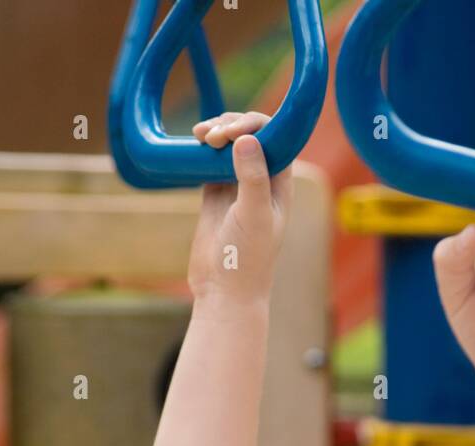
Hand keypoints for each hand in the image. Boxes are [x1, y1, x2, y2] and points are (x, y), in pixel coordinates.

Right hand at [187, 111, 292, 309]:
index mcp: (280, 185)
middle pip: (252, 136)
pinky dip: (203, 150)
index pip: (275, 139)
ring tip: (200, 134)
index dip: (255, 125)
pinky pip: (210, 162)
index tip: (232, 132)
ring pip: (230, 146)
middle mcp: (262, 183)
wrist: (224, 291)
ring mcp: (237, 188)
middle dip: (232, 126)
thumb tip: (246, 139)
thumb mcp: (254, 215)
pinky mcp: (215, 195)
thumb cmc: (247, 259)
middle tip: (211, 137)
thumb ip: (253, 177)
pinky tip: (194, 144)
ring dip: (216, 133)